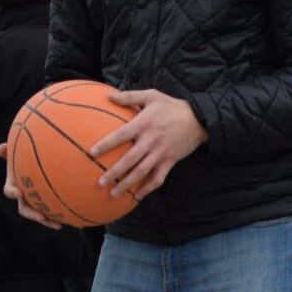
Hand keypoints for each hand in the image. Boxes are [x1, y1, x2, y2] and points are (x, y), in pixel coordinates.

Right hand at [0, 142, 62, 228]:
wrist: (45, 165)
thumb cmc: (30, 157)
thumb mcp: (21, 153)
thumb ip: (12, 150)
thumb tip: (0, 148)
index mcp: (15, 186)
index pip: (10, 191)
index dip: (12, 192)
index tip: (18, 193)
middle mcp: (25, 197)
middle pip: (25, 209)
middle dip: (33, 215)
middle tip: (42, 217)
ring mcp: (38, 204)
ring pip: (42, 216)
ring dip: (48, 221)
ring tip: (59, 225)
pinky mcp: (51, 207)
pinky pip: (57, 215)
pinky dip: (66, 219)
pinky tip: (79, 224)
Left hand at [91, 89, 208, 199]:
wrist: (199, 120)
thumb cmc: (172, 106)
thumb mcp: (152, 95)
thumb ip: (130, 96)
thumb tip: (109, 96)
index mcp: (144, 124)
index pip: (121, 136)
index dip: (106, 145)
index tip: (92, 153)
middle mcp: (151, 141)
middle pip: (129, 160)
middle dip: (114, 173)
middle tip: (100, 183)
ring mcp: (161, 153)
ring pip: (142, 172)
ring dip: (127, 184)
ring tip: (114, 193)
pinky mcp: (170, 161)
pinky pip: (158, 178)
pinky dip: (148, 189)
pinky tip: (137, 196)